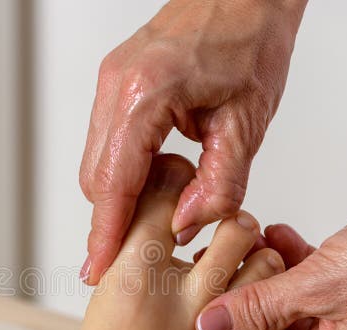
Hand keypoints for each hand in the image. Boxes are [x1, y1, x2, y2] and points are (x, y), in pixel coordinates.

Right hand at [79, 0, 306, 283]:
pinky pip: (106, 141)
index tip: (98, 270)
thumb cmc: (251, 41)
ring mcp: (111, 82)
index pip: (114, 183)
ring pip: (97, 162)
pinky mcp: (116, 82)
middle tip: (134, 257)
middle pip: (95, 178)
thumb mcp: (246, 122)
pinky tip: (156, 184)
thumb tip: (184, 226)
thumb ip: (218, 184)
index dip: (106, 234)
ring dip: (119, 196)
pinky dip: (124, 171)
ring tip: (153, 223)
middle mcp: (116, 87)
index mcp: (145, 95)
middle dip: (111, 221)